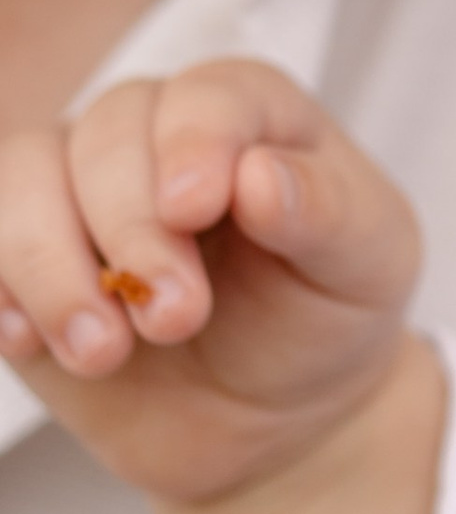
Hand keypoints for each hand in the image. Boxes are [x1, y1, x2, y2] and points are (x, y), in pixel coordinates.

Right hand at [0, 60, 422, 512]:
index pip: (208, 95)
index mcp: (251, 114)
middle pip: (108, 132)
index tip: (194, 207)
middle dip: (132, 228)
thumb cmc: (323, 316)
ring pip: (23, 174)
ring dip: (50, 263)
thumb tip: (261, 175)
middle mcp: (156, 135)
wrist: (271, 418)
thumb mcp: (364, 267)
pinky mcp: (27, 257)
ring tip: (103, 351)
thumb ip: (325, 212)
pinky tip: (29, 340)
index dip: (195, 142)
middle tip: (175, 318)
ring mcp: (80, 192)